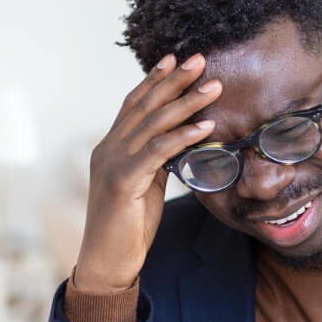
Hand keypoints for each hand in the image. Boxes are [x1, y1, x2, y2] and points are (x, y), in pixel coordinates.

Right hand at [73, 53, 221, 293]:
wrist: (107, 262)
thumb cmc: (128, 227)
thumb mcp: (144, 185)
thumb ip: (155, 161)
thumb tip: (180, 142)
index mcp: (111, 147)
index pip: (134, 104)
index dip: (154, 80)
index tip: (175, 58)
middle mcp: (108, 149)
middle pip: (144, 105)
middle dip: (174, 80)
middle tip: (200, 58)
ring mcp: (112, 164)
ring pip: (153, 123)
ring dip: (186, 102)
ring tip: (213, 86)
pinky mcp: (122, 182)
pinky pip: (157, 151)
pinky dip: (183, 136)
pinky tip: (205, 127)